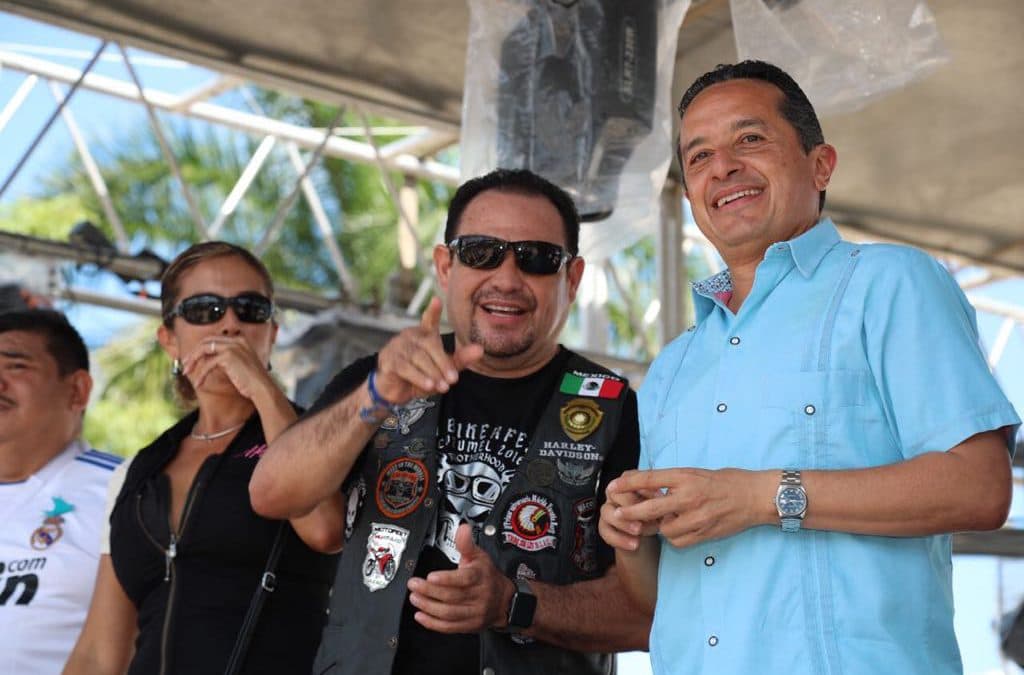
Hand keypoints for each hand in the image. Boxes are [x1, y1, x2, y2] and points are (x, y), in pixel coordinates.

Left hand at [181, 336, 274, 401]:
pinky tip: (198, 383)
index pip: (214, 339)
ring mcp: (232, 346)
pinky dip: (201, 374)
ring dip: (193, 362)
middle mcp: (236, 339)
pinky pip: (208, 364)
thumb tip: (208, 360)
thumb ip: (227, 358)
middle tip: (185, 364)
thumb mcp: (239, 365)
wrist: (262, 388)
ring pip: (204, 350)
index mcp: (240, 339)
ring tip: (186, 372)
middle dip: (193, 353)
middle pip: (207, 341)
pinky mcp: (228, 356)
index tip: (192, 358)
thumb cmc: (252, 381)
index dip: (201, 348)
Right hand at [373, 297, 482, 404]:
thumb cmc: (421, 375)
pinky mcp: (389, 360)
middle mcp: (410, 336)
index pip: (429, 320)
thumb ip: (460, 359)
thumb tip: (480, 349)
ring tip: (443, 387)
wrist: (395, 391)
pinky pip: (406, 367)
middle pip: (429, 345)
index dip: (432, 311)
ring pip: (418, 357)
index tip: (437, 300)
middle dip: (443, 363)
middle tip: (453, 379)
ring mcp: (398, 346)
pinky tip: (429, 385)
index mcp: (424, 334)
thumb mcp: (443, 369)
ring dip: (433, 373)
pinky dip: (419, 377)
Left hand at [407, 523, 513, 632]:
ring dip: (429, 607)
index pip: (464, 579)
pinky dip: (433, 623)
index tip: (431, 577)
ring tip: (415, 598)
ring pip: (449, 613)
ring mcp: (474, 613)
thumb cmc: (488, 576)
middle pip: (452, 596)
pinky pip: (450, 627)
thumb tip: (462, 529)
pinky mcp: (469, 625)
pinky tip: (421, 616)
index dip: (447, 579)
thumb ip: (466, 543)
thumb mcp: (479, 556)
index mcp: (481, 577)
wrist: (504, 600)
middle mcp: (479, 596)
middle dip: (429, 591)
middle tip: (414, 585)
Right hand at [599, 477, 661, 551]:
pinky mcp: (604, 526)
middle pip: (615, 493)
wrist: (645, 541)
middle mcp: (615, 493)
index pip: (630, 478)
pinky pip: (605, 530)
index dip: (644, 488)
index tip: (659, 498)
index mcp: (629, 483)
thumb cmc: (655, 518)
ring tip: (639, 531)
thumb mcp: (662, 508)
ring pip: (607, 511)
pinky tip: (634, 544)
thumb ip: (659, 502)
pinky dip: (619, 539)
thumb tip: (661, 500)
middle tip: (647, 516)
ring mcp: (608, 509)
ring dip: (623, 522)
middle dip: (631, 505)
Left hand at [612, 468, 774, 548]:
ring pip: (663, 527)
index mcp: (686, 477)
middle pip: (649, 507)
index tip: (613, 486)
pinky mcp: (704, 533)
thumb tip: (649, 487)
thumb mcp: (698, 473)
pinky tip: (679, 528)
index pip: (649, 479)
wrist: (756, 496)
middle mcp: (689, 496)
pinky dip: (674, 536)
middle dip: (630, 512)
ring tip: (665, 518)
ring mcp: (697, 517)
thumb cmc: (727, 481)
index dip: (628, 484)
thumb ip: (675, 481)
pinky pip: (678, 540)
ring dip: (659, 525)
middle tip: (618, 513)